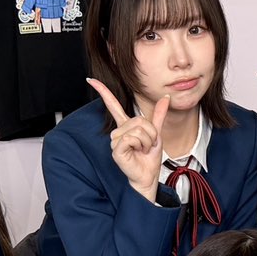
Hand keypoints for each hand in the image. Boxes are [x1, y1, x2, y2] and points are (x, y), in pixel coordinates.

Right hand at [87, 78, 169, 198]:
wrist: (148, 175)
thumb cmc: (149, 157)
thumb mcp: (156, 133)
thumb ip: (158, 116)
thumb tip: (165, 98)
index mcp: (126, 125)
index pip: (112, 105)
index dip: (103, 92)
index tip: (90, 80)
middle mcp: (118, 131)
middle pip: (139, 120)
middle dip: (151, 133)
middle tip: (147, 145)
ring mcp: (115, 140)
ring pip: (138, 130)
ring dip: (147, 141)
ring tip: (143, 150)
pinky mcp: (116, 149)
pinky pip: (132, 138)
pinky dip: (141, 145)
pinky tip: (137, 152)